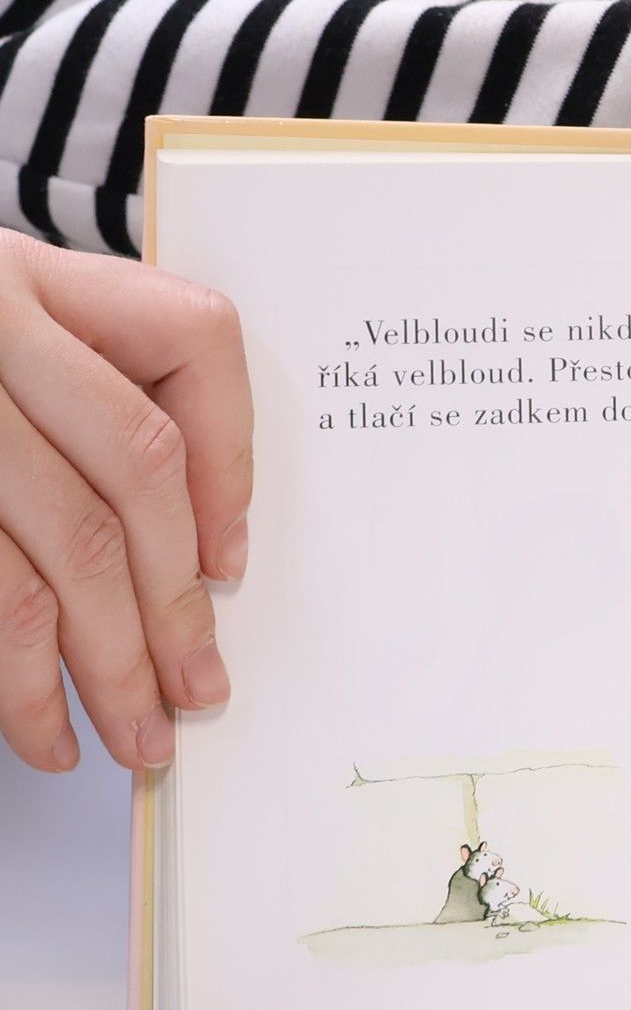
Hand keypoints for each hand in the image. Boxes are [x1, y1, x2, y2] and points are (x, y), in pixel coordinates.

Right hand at [0, 232, 251, 771]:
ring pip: (58, 550)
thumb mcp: (11, 326)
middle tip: (198, 691)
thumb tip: (205, 550)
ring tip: (133, 734)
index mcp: (34, 276)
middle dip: (175, 599)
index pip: (192, 340)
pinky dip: (15, 675)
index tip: (230, 565)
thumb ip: (98, 395)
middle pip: (132, 471)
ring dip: (104, 663)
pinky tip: (41, 724)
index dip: (229, 456)